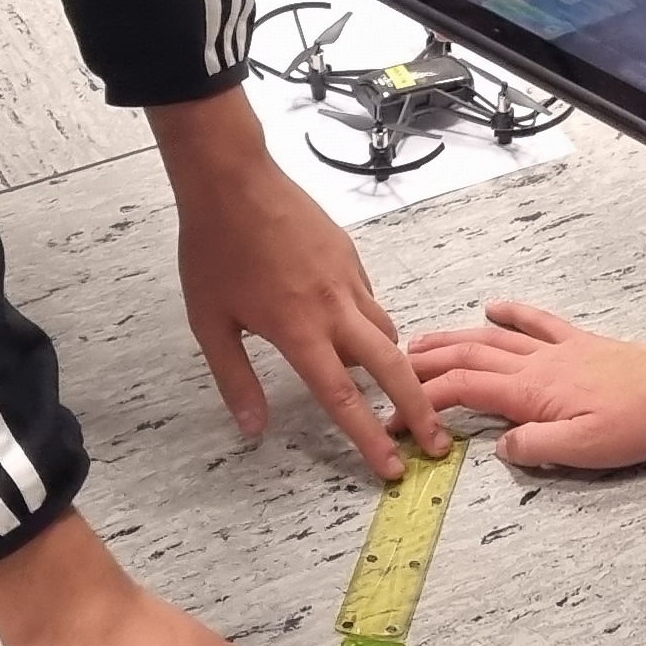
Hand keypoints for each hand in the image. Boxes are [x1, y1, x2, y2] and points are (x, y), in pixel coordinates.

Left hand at [150, 88, 447, 481]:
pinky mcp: (350, 255)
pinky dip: (371, 324)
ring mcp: (347, 278)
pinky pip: (371, 300)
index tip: (391, 468)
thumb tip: (253, 429)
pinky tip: (353, 328)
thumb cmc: (214, 248)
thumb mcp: (210, 322)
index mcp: (299, 331)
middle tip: (436, 442)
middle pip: (391, 369)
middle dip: (419, 410)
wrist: (232, 177)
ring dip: (395, 365)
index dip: (369, 438)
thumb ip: (235, 379)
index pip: (342, 397)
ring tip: (396, 388)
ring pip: (387, 332)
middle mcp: (333, 308)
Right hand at [405, 300, 645, 469]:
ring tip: (420, 343)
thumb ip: (534, 449)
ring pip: (491, 339)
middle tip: (391, 372)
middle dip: (423, 364)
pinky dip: (511, 313)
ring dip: (452, 338)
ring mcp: (555, 350)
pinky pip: (537, 322)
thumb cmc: (636, 422)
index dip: (424, 402)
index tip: (401, 418)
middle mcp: (534, 365)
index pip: (462, 390)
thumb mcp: (583, 451)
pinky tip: (491, 308)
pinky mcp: (578, 343)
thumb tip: (500, 447)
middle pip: (466, 358)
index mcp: (529, 393)